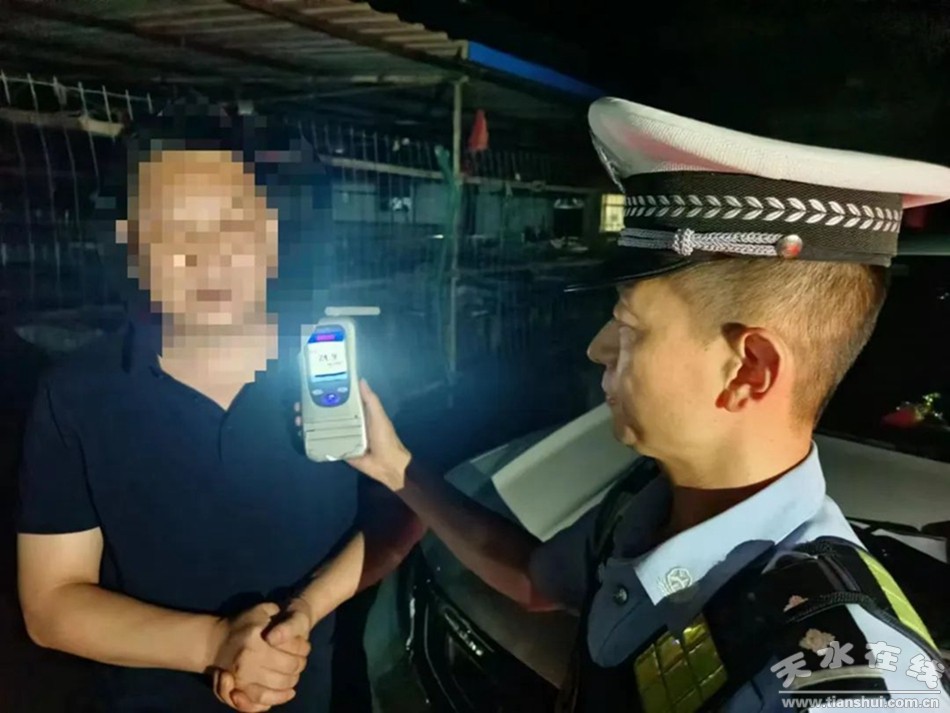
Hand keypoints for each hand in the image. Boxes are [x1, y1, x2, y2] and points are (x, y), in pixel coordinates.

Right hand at [210, 602, 309, 711]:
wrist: (215, 641)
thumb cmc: (243, 624)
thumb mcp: (260, 610)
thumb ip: (276, 612)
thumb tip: (286, 624)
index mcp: (255, 637)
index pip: (292, 647)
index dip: (304, 647)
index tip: (306, 646)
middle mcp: (248, 658)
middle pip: (288, 667)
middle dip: (300, 665)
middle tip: (301, 661)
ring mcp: (242, 676)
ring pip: (278, 685)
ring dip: (292, 681)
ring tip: (295, 675)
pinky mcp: (239, 688)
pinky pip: (262, 699)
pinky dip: (278, 698)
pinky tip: (288, 693)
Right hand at [294, 380, 410, 490]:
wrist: (387, 464)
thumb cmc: (384, 438)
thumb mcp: (379, 416)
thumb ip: (370, 400)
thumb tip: (361, 380)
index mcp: (357, 413)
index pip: (339, 400)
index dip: (326, 394)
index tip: (312, 389)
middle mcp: (348, 423)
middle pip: (326, 413)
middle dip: (312, 409)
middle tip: (299, 406)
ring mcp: (342, 436)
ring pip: (322, 427)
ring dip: (309, 423)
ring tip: (298, 419)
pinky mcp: (339, 449)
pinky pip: (324, 443)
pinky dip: (313, 439)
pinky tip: (302, 435)